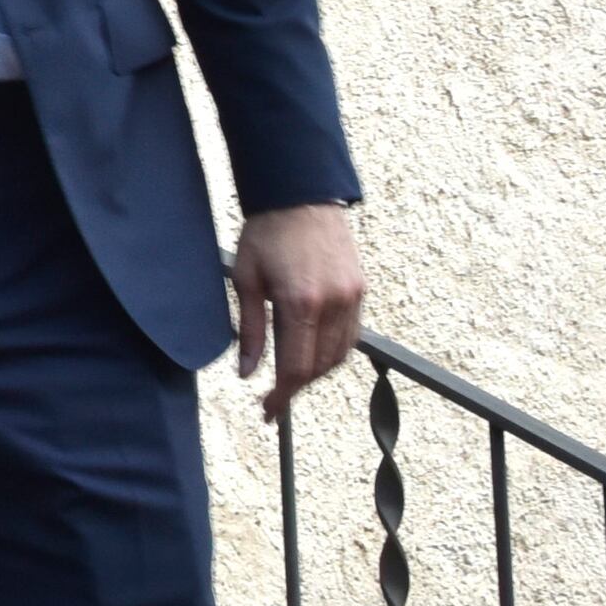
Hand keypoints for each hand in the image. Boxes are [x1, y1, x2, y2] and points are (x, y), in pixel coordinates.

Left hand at [231, 204, 366, 420]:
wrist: (299, 194)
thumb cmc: (266, 234)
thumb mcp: (246, 280)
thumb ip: (249, 330)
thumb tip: (247, 373)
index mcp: (301, 302)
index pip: (296, 367)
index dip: (281, 396)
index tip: (268, 411)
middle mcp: (333, 303)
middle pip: (320, 366)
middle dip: (296, 387)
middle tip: (274, 397)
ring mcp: (352, 296)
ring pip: (340, 355)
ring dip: (317, 372)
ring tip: (292, 377)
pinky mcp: (360, 288)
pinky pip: (351, 335)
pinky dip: (333, 352)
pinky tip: (314, 352)